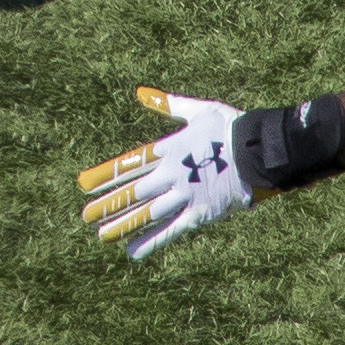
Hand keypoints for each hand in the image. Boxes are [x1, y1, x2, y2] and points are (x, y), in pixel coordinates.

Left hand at [76, 88, 259, 259]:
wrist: (261, 151)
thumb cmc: (231, 127)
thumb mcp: (198, 110)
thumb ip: (168, 104)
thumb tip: (139, 92)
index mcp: (169, 149)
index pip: (129, 164)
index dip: (105, 175)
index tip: (83, 183)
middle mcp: (172, 174)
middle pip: (133, 191)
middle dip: (107, 204)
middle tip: (84, 214)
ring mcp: (185, 195)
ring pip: (147, 214)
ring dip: (122, 224)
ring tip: (100, 234)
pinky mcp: (200, 214)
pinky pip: (171, 231)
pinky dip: (151, 242)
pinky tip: (132, 252)